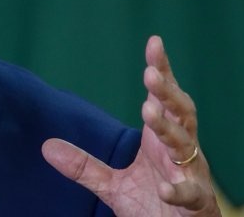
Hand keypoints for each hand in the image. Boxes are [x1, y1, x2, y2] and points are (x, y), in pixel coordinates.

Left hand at [41, 36, 219, 215]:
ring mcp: (192, 176)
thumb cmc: (154, 207)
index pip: (163, 100)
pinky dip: (180, 190)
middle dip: (167, 93)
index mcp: (162, 142)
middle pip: (181, 113)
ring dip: (169, 129)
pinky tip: (166, 188)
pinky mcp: (197, 205)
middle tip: (149, 74)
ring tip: (148, 111)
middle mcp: (181, 153)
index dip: (161, 71)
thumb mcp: (113, 186)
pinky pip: (191, 194)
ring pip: (186, 146)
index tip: (154, 42)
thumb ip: (84, 167)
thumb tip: (46, 146)